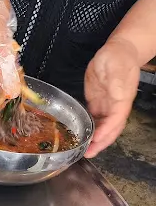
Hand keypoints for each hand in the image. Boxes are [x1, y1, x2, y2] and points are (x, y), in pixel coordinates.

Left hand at [84, 38, 140, 157]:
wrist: (118, 50)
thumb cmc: (118, 57)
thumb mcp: (116, 66)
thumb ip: (116, 82)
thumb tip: (117, 96)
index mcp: (121, 99)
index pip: (115, 120)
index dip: (106, 132)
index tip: (95, 141)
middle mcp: (115, 105)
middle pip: (111, 128)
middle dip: (101, 142)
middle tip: (88, 154)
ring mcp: (107, 104)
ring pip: (103, 126)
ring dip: (95, 139)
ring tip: (85, 150)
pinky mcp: (97, 101)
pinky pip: (95, 119)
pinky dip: (91, 129)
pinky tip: (83, 136)